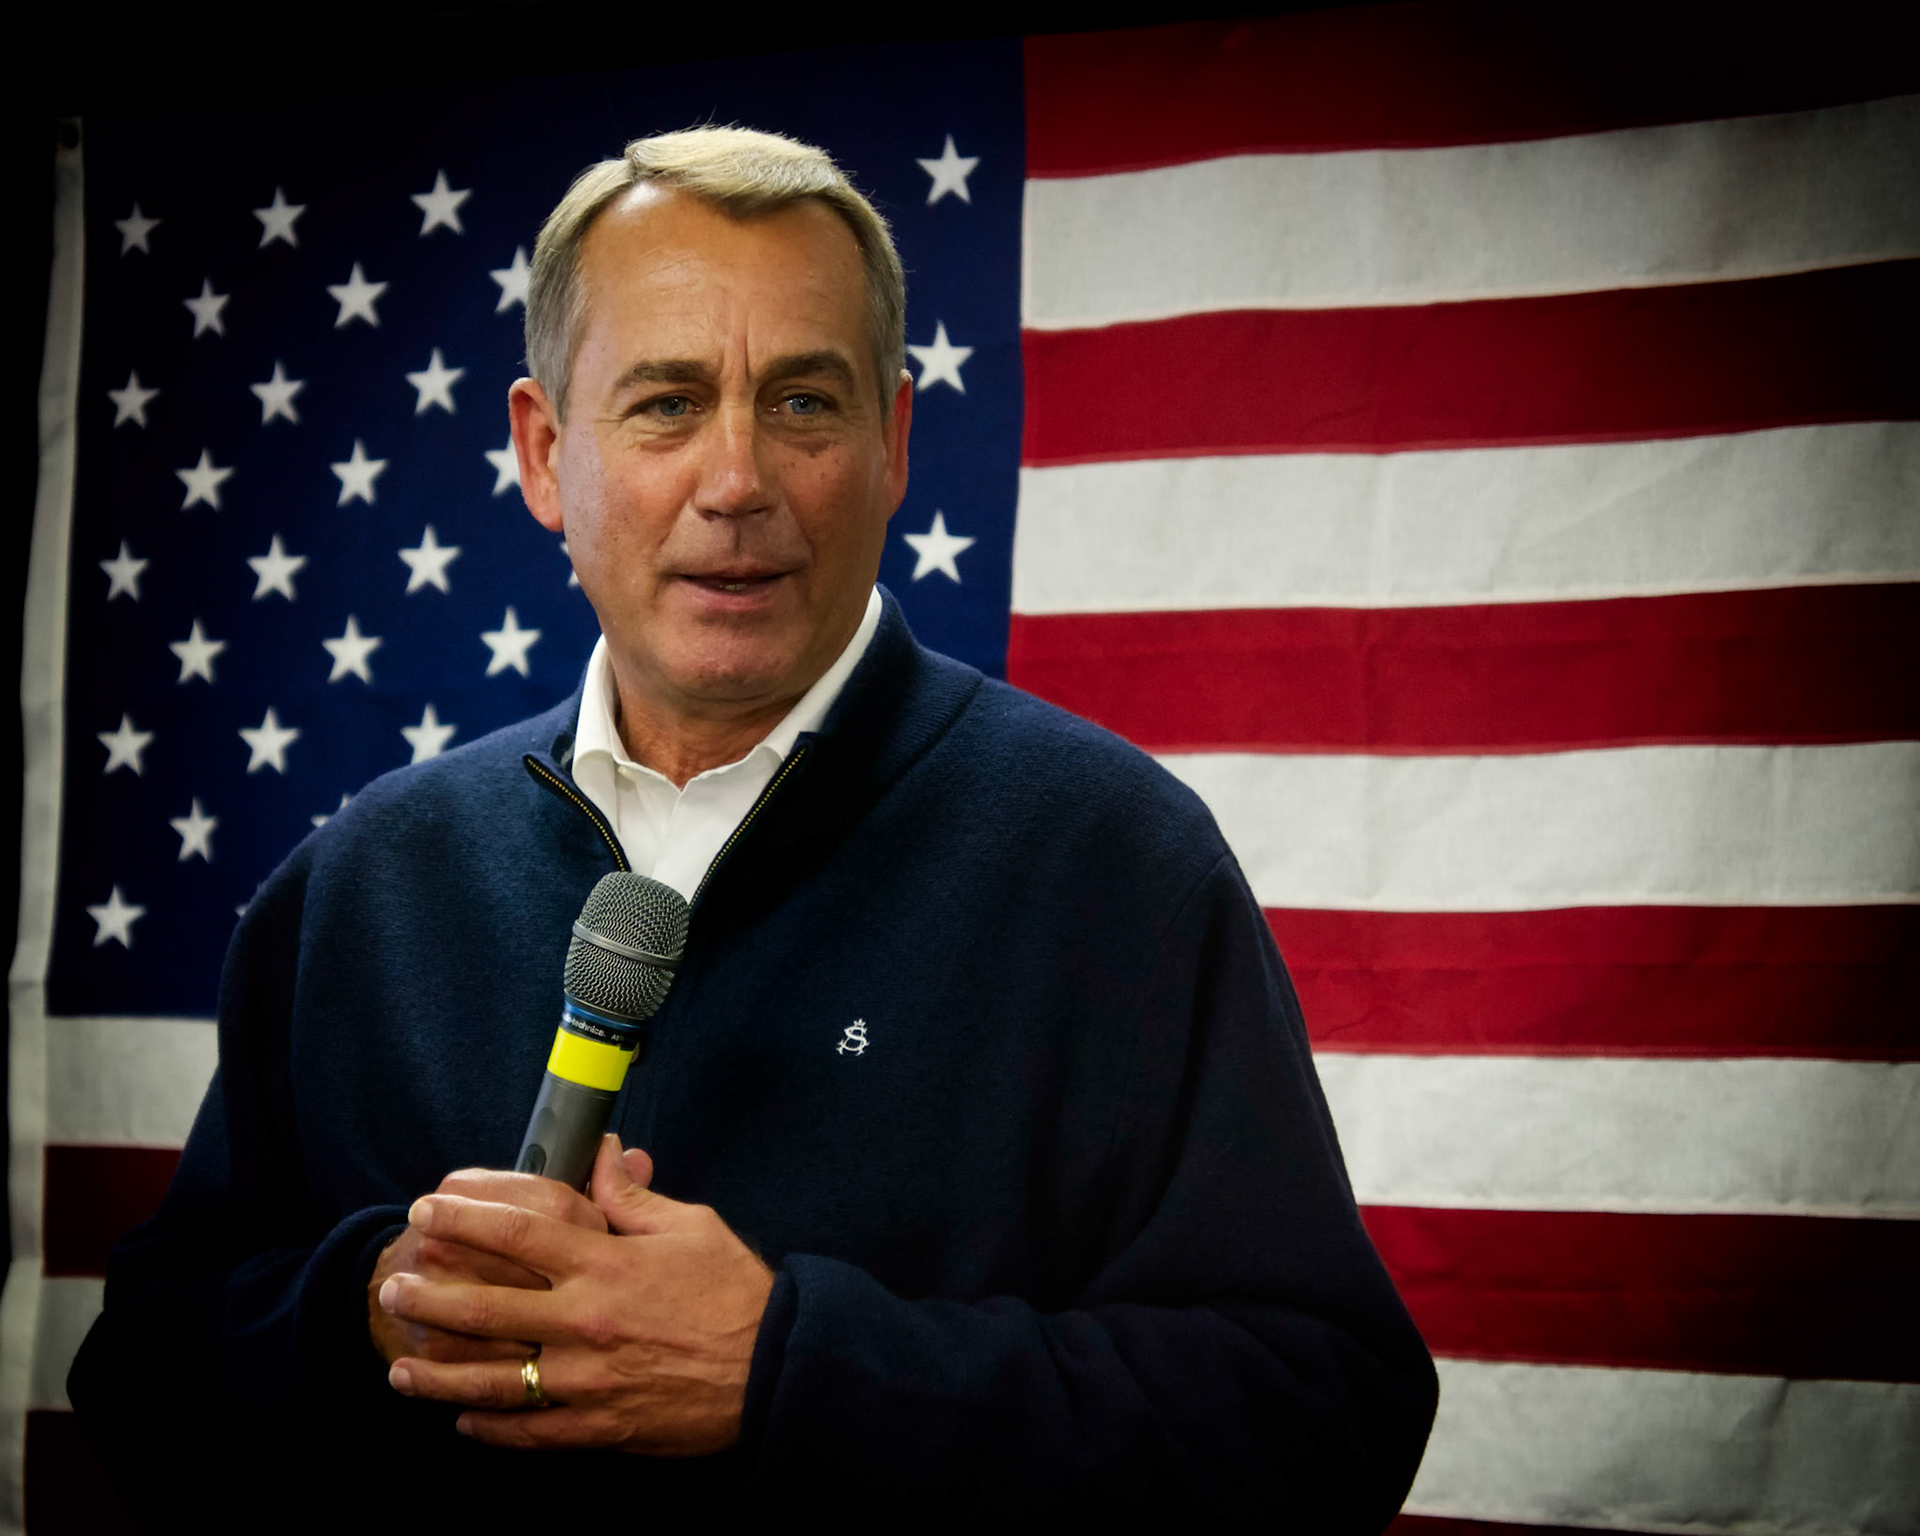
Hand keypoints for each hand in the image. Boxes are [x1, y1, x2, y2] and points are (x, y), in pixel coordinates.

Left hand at [377, 1135, 775, 1455]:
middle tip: (391, 1289)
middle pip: (485, 1310)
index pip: (516, 1234)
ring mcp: (587, 1381)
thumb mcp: (690, 1226)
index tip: (426, 1211)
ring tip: (401, 1371)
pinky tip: (463, 1423)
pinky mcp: (600, 1427)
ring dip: (439, 1377)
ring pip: (494, 1382)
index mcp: (605, 1265)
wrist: (775, 1368)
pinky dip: (491, 1430)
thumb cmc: (735, 1291)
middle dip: (429, 1298)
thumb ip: (632, 1197)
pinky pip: (530, 1433)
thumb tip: (605, 1152)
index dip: (463, 1219)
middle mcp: (584, 1322)